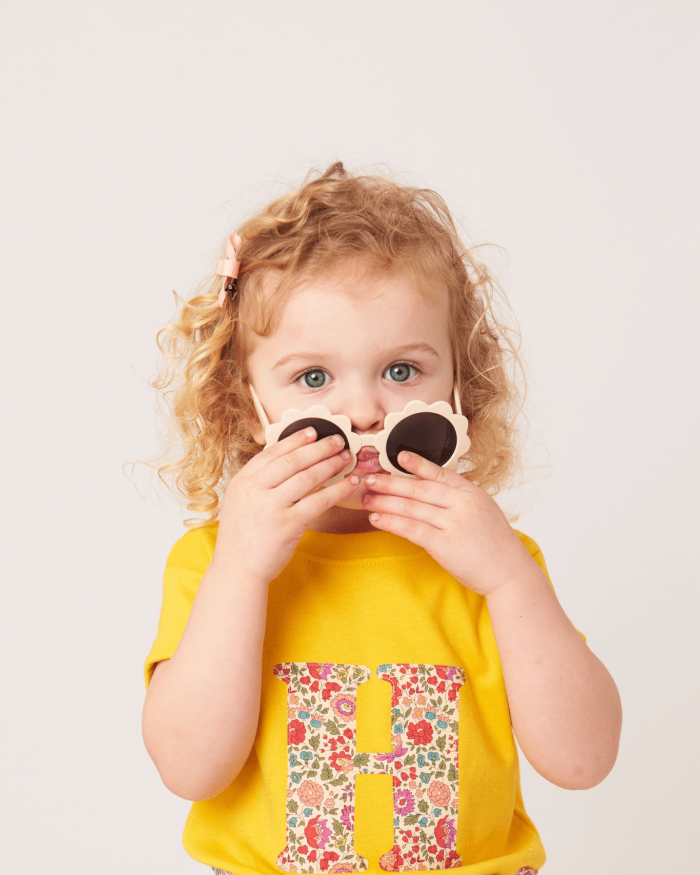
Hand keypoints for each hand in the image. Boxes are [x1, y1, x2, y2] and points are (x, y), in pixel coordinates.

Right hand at [212, 429, 359, 584]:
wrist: (236, 570)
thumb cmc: (241, 538)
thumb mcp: (240, 502)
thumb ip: (258, 482)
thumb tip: (285, 461)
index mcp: (242, 481)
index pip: (272, 452)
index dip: (294, 439)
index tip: (312, 431)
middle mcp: (255, 490)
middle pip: (292, 460)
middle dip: (318, 447)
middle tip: (337, 440)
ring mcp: (271, 506)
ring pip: (307, 476)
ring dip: (330, 463)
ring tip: (345, 457)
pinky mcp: (289, 524)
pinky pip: (318, 501)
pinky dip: (337, 489)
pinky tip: (349, 483)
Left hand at [361, 451, 533, 596]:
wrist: (510, 573)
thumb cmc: (495, 545)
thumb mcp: (483, 511)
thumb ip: (459, 500)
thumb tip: (430, 492)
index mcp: (472, 493)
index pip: (440, 473)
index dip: (417, 464)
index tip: (398, 455)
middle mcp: (463, 504)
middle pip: (419, 488)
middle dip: (390, 483)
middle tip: (369, 479)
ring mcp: (454, 523)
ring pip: (411, 507)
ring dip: (385, 502)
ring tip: (367, 499)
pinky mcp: (445, 544)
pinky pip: (411, 528)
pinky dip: (391, 522)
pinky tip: (377, 519)